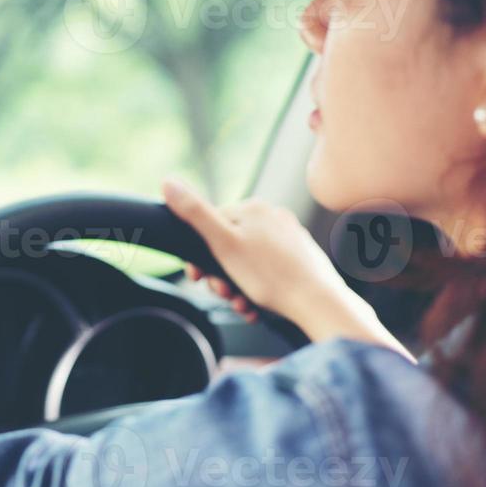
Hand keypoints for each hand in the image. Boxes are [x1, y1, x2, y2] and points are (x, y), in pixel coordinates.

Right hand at [163, 178, 353, 330]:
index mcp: (252, 208)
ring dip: (238, 286)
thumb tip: (167, 182)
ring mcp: (289, 237)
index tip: (199, 277)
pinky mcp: (300, 258)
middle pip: (229, 247)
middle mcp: (272, 217)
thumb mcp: (223, 244)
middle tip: (225, 295)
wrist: (317, 304)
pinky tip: (257, 305)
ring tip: (243, 304)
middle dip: (221, 275)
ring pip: (247, 263)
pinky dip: (258, 289)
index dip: (201, 255)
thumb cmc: (271, 276)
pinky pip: (268, 272)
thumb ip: (194, 213)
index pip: (210, 226)